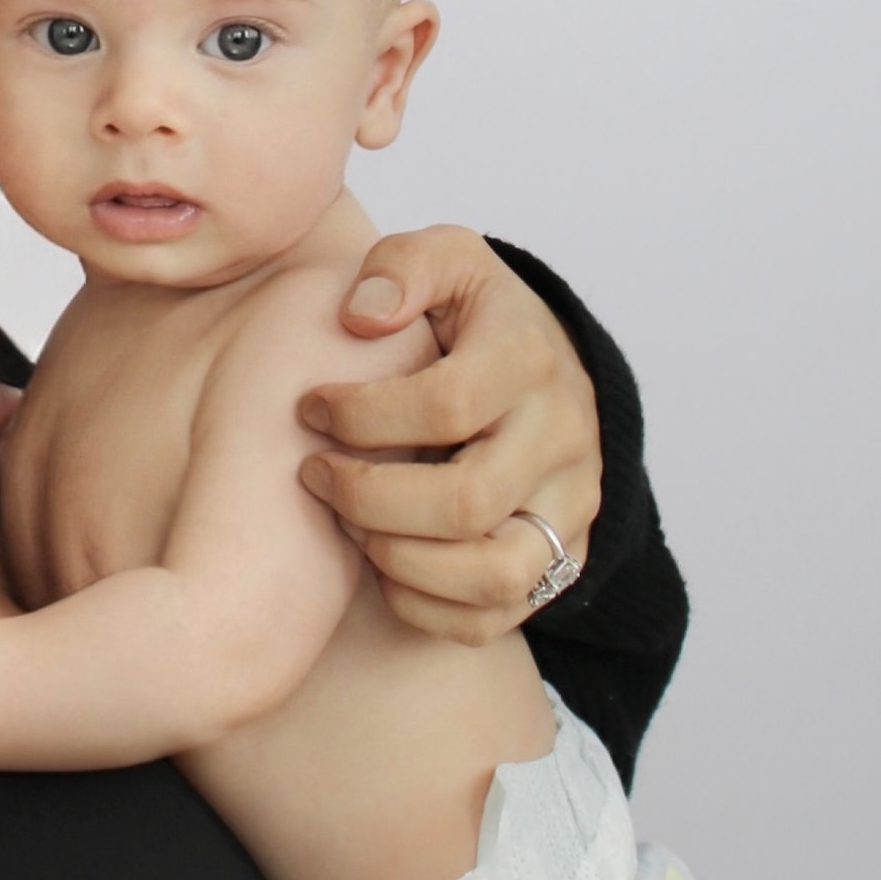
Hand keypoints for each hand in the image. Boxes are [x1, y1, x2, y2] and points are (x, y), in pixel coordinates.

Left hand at [297, 225, 602, 644]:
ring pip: (491, 575)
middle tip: (316, 474)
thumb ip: (403, 267)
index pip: (447, 405)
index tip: (311, 407)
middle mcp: (564, 440)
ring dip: (398, 560)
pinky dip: (424, 606)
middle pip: (465, 502)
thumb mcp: (448, 261)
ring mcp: (569, 509)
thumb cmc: (477, 320)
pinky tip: (384, 562)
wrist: (551, 373)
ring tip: (351, 525)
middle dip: (368, 497)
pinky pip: (491, 618)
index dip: (363, 415)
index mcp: (531, 359)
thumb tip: (363, 314)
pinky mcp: (560, 562)